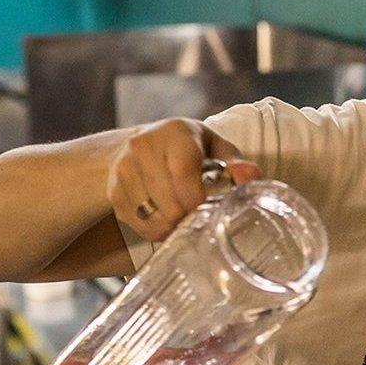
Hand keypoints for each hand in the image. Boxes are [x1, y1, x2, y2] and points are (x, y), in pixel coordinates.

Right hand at [106, 118, 261, 241]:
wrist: (142, 144)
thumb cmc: (190, 148)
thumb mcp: (216, 148)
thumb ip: (235, 163)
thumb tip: (252, 176)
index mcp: (175, 133)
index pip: (183, 172)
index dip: (197, 200)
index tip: (209, 211)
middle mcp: (143, 147)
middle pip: (169, 202)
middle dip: (188, 218)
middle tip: (200, 219)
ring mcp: (124, 169)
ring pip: (153, 217)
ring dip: (172, 227)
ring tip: (184, 220)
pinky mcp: (114, 191)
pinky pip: (139, 224)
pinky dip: (156, 231)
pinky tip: (166, 220)